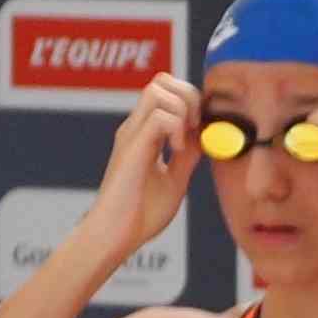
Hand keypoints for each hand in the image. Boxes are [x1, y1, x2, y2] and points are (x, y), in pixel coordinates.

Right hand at [78, 76, 200, 271]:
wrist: (114, 237)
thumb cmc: (138, 215)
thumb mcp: (174, 180)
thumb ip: (187, 155)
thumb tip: (203, 135)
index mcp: (144, 133)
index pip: (167, 90)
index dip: (190, 101)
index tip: (199, 132)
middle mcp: (135, 127)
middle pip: (162, 80)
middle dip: (188, 96)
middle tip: (194, 129)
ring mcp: (131, 135)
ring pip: (158, 89)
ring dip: (182, 109)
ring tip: (183, 141)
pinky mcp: (132, 148)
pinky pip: (160, 116)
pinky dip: (176, 128)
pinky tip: (175, 152)